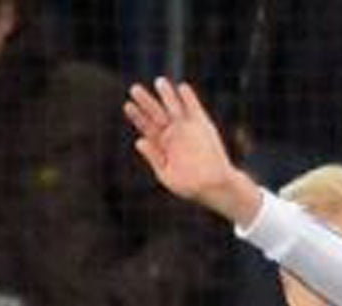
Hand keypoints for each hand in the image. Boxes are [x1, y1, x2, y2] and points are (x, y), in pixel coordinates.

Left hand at [123, 78, 260, 222]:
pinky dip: (189, 99)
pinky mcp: (203, 125)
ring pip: (174, 107)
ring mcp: (187, 128)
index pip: (147, 127)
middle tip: (134, 89)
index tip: (128, 105)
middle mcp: (172, 134)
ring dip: (167, 95)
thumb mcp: (166, 174)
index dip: (137, 116)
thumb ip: (154, 157)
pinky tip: (182, 88)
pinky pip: (194, 109)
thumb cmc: (189, 186)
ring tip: (159, 81)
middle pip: (157, 114)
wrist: (214, 186)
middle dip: (146, 102)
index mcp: (161, 145)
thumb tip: (138, 141)